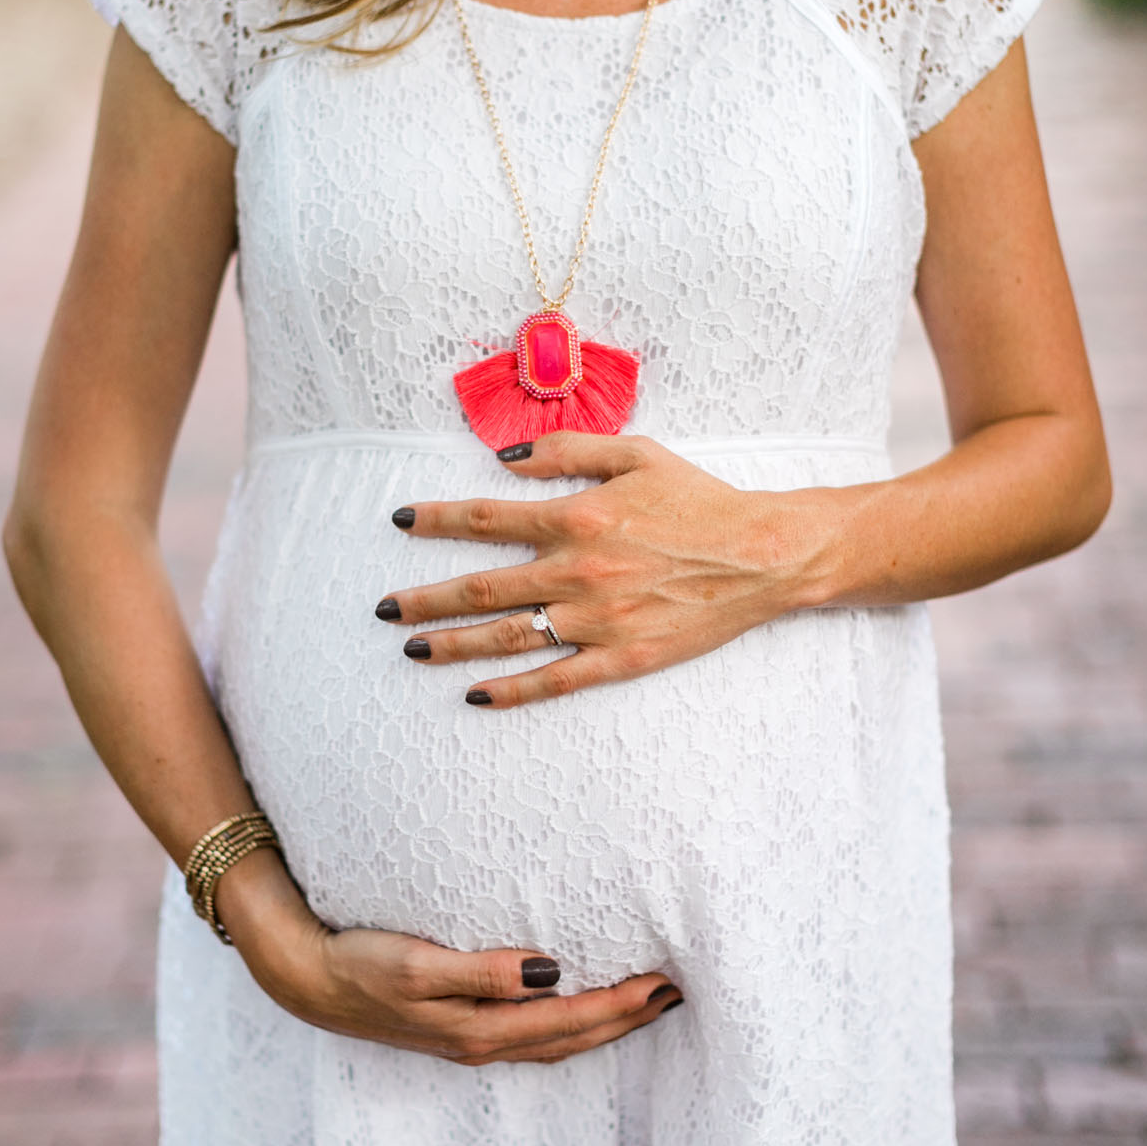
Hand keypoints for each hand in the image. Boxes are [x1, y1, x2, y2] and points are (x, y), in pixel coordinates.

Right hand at [216, 848, 682, 1064]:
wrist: (306, 979)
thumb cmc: (361, 963)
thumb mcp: (418, 965)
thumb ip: (483, 971)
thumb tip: (550, 971)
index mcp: (482, 1030)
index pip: (572, 1021)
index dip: (623, 1006)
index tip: (667, 983)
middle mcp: (484, 1041)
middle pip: (574, 1038)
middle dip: (627, 1019)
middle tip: (677, 991)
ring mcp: (472, 1038)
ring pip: (556, 1040)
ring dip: (603, 1024)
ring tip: (643, 1000)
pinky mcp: (460, 1025)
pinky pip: (533, 1032)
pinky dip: (568, 1023)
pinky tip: (575, 1005)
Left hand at [378, 432, 831, 706]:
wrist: (762, 555)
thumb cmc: (699, 500)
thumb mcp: (636, 453)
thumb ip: (566, 451)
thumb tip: (503, 459)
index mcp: (577, 517)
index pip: (485, 520)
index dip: (436, 521)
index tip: (400, 521)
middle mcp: (577, 571)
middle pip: (481, 589)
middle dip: (426, 599)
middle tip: (384, 609)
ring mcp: (597, 620)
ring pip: (507, 638)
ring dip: (452, 645)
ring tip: (412, 650)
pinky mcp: (621, 658)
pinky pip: (554, 680)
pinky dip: (511, 690)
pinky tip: (474, 694)